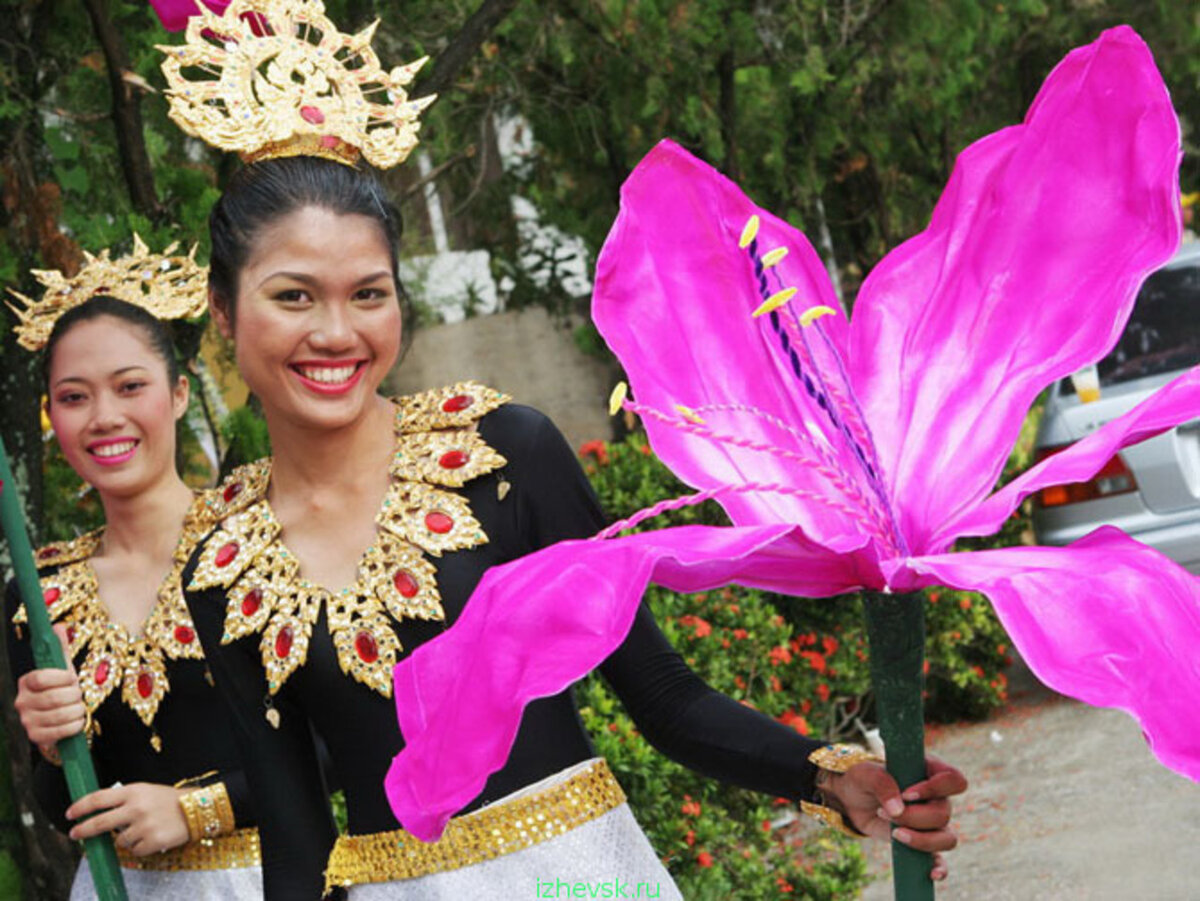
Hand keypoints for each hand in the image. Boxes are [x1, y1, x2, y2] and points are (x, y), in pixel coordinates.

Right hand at [14, 625, 85, 746]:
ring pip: (60, 714)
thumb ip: (60, 649)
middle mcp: (22, 701)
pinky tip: (76, 721)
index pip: (41, 677)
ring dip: (77, 710)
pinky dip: (75, 725)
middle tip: (78, 695)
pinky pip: (61, 731)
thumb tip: (59, 625)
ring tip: (78, 708)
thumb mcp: (62, 669)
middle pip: (54, 698)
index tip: (71, 678)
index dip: (62, 678)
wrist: (58, 721)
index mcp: (27, 682)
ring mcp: (27, 721)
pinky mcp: (35, 737)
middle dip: (75, 696)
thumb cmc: (61, 691)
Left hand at [67, 783, 190, 855]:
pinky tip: (151, 837)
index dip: (81, 806)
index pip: (98, 798)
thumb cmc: (168, 800)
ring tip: (143, 830)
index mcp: (133, 792)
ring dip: (125, 839)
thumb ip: (123, 800)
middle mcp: (136, 808)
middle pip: (100, 822)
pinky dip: (140, 847)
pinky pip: (134, 850)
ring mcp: (144, 826)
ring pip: (119, 840)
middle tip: (75, 834)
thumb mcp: (145, 791)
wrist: (197, 809)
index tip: (70, 813)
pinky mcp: (152, 841)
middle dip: (83, 829)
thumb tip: (97, 814)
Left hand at [823, 753, 966, 880]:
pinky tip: (931, 873)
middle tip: (883, 811)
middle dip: (913, 817)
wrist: (852, 797)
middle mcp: (937, 797)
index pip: (953, 780)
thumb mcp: (866, 774)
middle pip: (943, 813)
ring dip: (921, 839)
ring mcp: (932, 821)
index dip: (935, 789)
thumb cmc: (863, 778)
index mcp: (929, 772)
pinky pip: (940, 858)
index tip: (906, 794)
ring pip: (947, 837)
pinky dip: (940, 867)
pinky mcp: (922, 840)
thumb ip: (882, 784)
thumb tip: (898, 810)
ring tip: (894, 833)